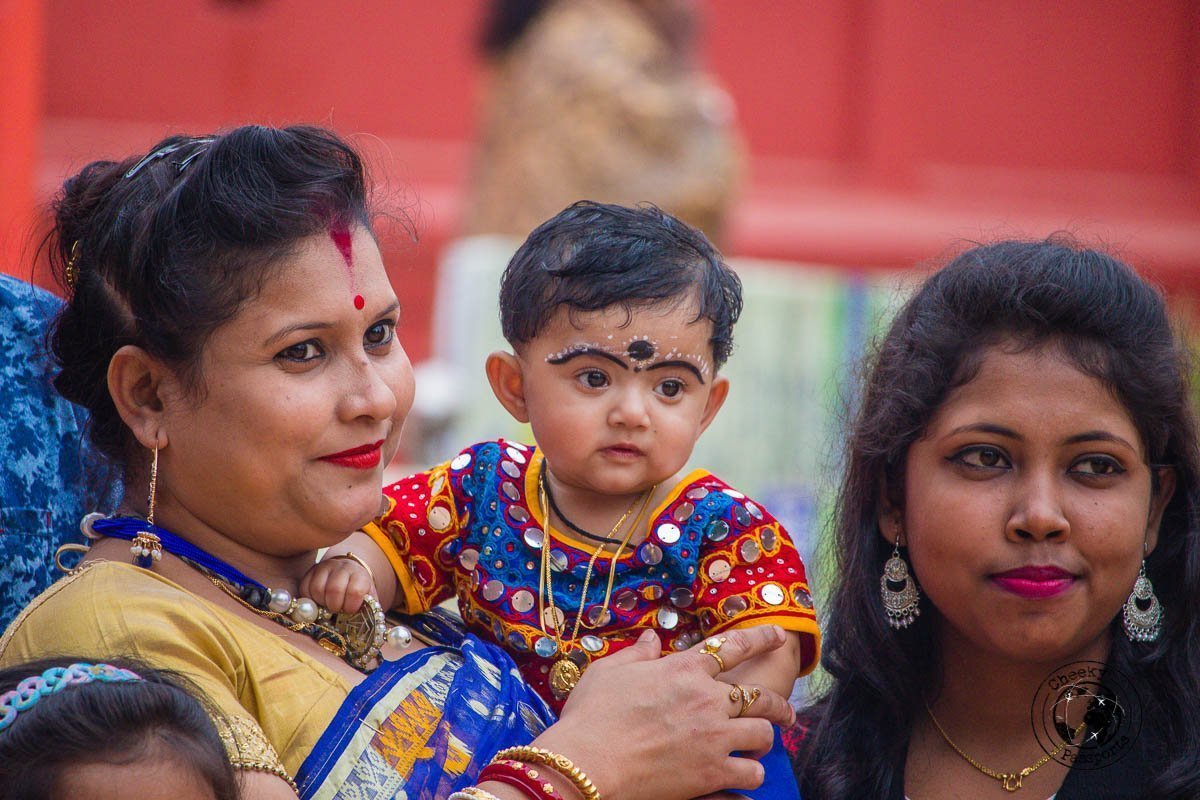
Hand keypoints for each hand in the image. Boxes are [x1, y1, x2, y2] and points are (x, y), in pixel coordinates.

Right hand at [299, 556, 375, 614]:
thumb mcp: (368, 600)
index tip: (350, 611)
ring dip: (321, 603)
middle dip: (335, 606)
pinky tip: (318, 602)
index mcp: (360, 575)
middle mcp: (342, 568)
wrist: (350, 572)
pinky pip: (305, 588)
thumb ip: (369, 612)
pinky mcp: (311, 572)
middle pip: (334, 589)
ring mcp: (325, 568)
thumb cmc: (359, 592)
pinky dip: (309, 600)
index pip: (355, 591)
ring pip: (317, 588)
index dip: (351, 606)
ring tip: (327, 606)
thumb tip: (368, 631)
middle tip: (337, 611)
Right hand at [531, 626, 795, 799]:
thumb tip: (652, 638)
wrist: (586, 761)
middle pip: (760, 697)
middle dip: (778, 703)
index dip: (760, 639)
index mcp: (684, 669)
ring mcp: (713, 737)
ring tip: (759, 746)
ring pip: (762, 735)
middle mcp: (707, 699)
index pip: (733, 647)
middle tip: (785, 710)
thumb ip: (637, 654)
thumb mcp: (608, 671)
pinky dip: (751, 774)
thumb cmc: (591, 715)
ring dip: (763, 740)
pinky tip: (745, 774)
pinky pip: (751, 773)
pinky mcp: (711, 772)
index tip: (777, 636)